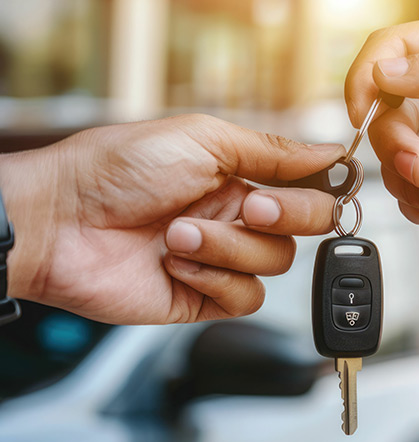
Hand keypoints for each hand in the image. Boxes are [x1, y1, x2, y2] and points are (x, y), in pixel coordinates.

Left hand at [0, 114, 343, 323]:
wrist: (60, 222)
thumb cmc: (117, 169)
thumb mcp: (202, 139)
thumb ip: (272, 151)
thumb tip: (331, 152)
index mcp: (241, 175)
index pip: (308, 186)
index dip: (320, 189)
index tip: (329, 182)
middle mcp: (237, 217)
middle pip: (306, 228)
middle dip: (285, 216)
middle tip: (248, 206)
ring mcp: (222, 259)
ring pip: (275, 264)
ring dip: (228, 247)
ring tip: (177, 235)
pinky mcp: (204, 298)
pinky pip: (246, 298)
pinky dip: (214, 280)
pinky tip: (175, 265)